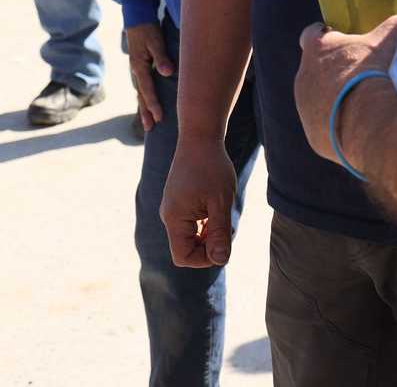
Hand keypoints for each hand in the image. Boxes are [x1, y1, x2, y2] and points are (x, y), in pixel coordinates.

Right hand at [127, 21, 172, 132]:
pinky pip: (143, 87)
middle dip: (146, 112)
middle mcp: (136, 71)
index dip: (153, 105)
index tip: (159, 118)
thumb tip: (168, 73)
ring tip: (148, 124)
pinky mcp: (140, 68)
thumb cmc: (148, 30)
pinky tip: (148, 106)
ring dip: (144, 108)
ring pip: (140, 93)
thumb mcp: (155, 41)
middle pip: (141, 96)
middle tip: (150, 128)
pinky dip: (145, 98)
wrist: (137, 18)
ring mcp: (136, 70)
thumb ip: (161, 57)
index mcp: (139, 67)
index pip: (147, 90)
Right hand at [160, 137, 237, 267]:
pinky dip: (206, 223)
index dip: (205, 258)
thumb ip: (220, 232)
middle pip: (187, 248)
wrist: (200, 136)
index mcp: (174, 218)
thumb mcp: (221, 201)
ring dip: (209, 233)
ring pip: (191, 236)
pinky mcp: (179, 202)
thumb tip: (220, 261)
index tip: (224, 241)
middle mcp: (168, 215)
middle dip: (210, 244)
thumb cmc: (212, 166)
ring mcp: (173, 208)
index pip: (183, 257)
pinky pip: (191, 224)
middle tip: (228, 224)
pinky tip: (217, 207)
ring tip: (223, 212)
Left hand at [295, 15, 396, 166]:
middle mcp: (303, 78)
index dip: (330, 38)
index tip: (344, 42)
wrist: (379, 125)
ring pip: (321, 103)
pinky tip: (367, 130)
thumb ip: (391, 28)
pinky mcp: (315, 138)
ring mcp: (306, 111)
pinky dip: (344, 129)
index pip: (313, 34)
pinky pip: (329, 130)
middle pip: (317, 72)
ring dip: (340, 103)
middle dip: (338, 74)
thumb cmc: (386, 73)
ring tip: (370, 109)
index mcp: (317, 48)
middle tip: (367, 79)